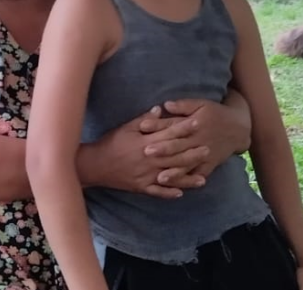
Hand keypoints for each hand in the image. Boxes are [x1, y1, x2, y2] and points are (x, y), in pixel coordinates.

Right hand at [81, 106, 209, 198]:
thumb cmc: (110, 143)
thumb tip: (159, 110)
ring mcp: (146, 175)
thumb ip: (143, 120)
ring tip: (203, 178)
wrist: (94, 165)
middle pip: (175, 156)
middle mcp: (149, 160)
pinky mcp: (141, 187)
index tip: (198, 123)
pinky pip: (157, 192)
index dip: (184, 128)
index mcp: (146, 143)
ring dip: (188, 178)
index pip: (169, 134)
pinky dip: (169, 193)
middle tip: (208, 149)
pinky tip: (181, 194)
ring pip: (171, 177)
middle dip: (192, 153)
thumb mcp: (125, 128)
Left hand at [140, 98, 251, 178]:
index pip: (173, 125)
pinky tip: (178, 188)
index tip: (142, 127)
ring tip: (159, 178)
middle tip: (146, 152)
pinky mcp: (210, 164)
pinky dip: (189, 181)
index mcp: (194, 123)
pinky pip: (199, 174)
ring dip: (174, 171)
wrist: (239, 128)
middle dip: (162, 149)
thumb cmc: (216, 113)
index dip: (157, 126)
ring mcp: (205, 154)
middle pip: (178, 145)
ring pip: (187, 164)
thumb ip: (183, 105)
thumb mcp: (201, 104)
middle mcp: (198, 140)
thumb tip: (165, 104)